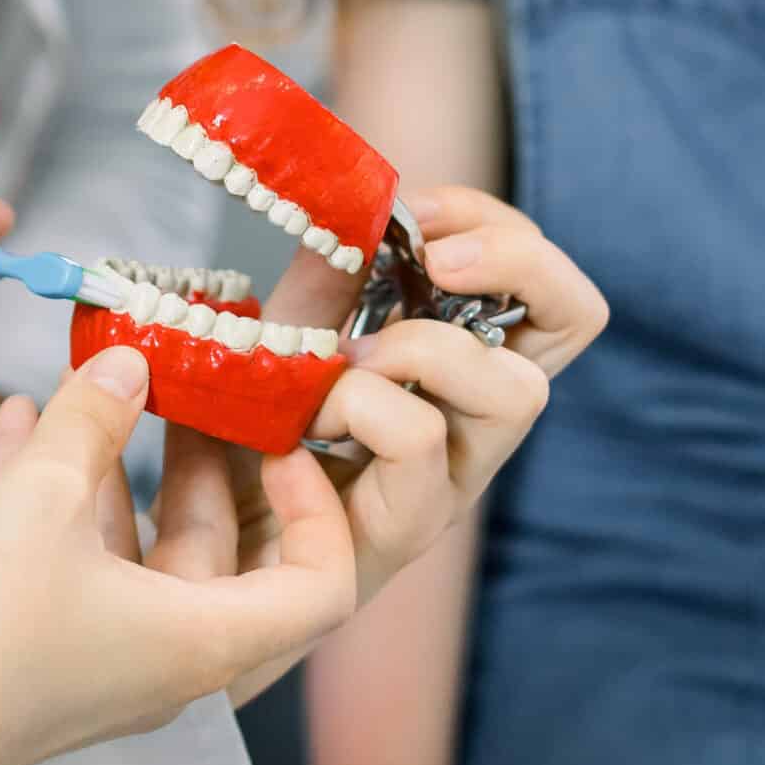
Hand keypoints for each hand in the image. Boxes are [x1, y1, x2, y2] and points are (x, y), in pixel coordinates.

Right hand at [0, 347, 357, 764]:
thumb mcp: (39, 498)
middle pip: (220, 552)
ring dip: (115, 469)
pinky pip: (81, 566)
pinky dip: (61, 502)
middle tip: (182, 385)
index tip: (275, 445)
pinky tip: (13, 423)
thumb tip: (128, 363)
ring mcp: (110, 662)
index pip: (320, 584)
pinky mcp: (50, 657)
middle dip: (196, 459)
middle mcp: (173, 659)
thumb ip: (90, 420)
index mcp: (205, 637)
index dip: (316, 508)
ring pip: (140, 552)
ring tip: (90, 389)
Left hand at [167, 184, 606, 703]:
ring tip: (347, 360)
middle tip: (425, 262)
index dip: (505, 234)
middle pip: (575, 320)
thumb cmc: (248, 438)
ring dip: (424, 348)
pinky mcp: (403, 529)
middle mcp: (477, 423)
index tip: (420, 215)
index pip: (554, 292)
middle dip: (507, 263)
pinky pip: (420, 449)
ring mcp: (450, 479)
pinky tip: (300, 417)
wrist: (188, 561)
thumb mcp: (289, 332)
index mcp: (463, 369)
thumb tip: (358, 204)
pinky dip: (360, 408)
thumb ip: (327, 276)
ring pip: (515, 389)